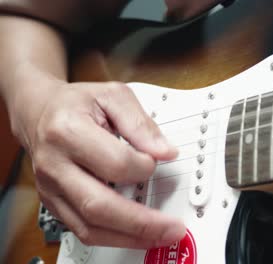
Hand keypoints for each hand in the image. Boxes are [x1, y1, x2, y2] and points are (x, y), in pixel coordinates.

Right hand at [10, 81, 184, 247]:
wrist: (39, 112)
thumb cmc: (76, 104)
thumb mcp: (112, 96)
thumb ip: (141, 123)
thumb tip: (164, 151)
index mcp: (68, 131)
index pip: (115, 164)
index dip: (145, 166)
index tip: (157, 160)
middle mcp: (55, 165)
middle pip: (99, 206)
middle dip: (141, 222)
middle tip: (172, 227)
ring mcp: (52, 188)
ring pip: (89, 227)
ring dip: (129, 237)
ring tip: (160, 237)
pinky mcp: (54, 203)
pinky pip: (83, 230)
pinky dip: (113, 238)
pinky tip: (136, 235)